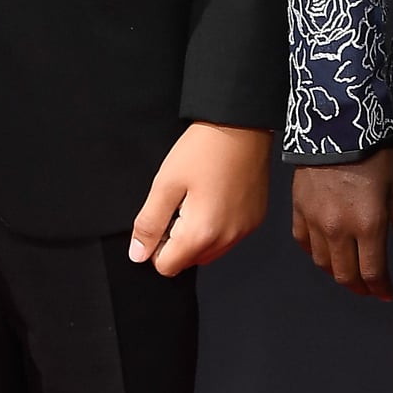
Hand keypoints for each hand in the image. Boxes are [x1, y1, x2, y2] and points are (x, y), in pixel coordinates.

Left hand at [129, 123, 272, 275]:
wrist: (241, 125)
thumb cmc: (203, 150)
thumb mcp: (165, 184)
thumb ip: (149, 223)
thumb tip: (138, 254)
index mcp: (202, 233)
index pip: (167, 266)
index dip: (155, 246)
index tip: (160, 219)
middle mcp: (227, 239)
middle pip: (189, 261)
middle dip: (177, 242)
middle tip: (179, 205)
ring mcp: (244, 230)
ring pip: (209, 252)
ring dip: (197, 236)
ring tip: (197, 200)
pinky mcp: (255, 220)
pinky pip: (228, 238)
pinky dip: (217, 227)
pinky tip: (215, 197)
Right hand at [292, 148, 392, 299]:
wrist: (335, 126)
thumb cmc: (373, 152)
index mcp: (367, 225)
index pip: (372, 271)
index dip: (380, 288)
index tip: (386, 294)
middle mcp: (337, 230)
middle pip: (345, 275)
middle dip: (359, 287)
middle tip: (368, 289)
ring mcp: (314, 221)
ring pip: (322, 263)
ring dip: (337, 273)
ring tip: (348, 272)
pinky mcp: (298, 209)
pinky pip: (303, 242)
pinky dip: (314, 253)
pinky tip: (324, 252)